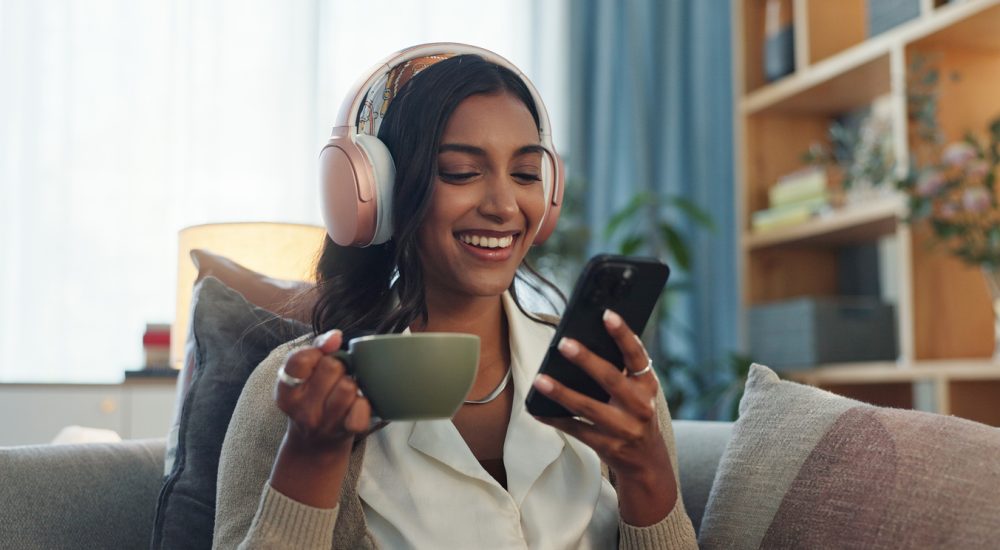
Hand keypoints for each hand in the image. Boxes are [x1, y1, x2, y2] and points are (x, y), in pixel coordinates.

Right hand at [275, 329, 371, 454]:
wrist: (315, 444)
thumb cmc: (313, 398)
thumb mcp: (304, 374)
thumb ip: (317, 348)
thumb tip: (335, 336)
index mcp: (286, 391)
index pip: (299, 361)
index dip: (316, 352)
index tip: (321, 357)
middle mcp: (301, 410)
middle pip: (331, 367)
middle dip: (338, 366)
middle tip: (335, 377)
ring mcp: (323, 423)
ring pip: (348, 386)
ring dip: (352, 384)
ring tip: (345, 391)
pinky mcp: (345, 432)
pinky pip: (361, 409)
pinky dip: (364, 404)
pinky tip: (357, 405)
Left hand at [531, 310, 676, 525]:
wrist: (647, 462)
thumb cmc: (636, 414)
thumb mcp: (640, 392)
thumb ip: (622, 370)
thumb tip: (584, 340)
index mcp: (648, 385)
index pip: (637, 355)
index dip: (623, 334)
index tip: (607, 314)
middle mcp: (639, 406)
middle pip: (610, 379)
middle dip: (586, 360)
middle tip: (564, 344)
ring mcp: (623, 428)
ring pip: (588, 408)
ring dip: (562, 393)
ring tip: (540, 379)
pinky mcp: (606, 446)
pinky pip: (575, 430)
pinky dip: (554, 419)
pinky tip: (537, 409)